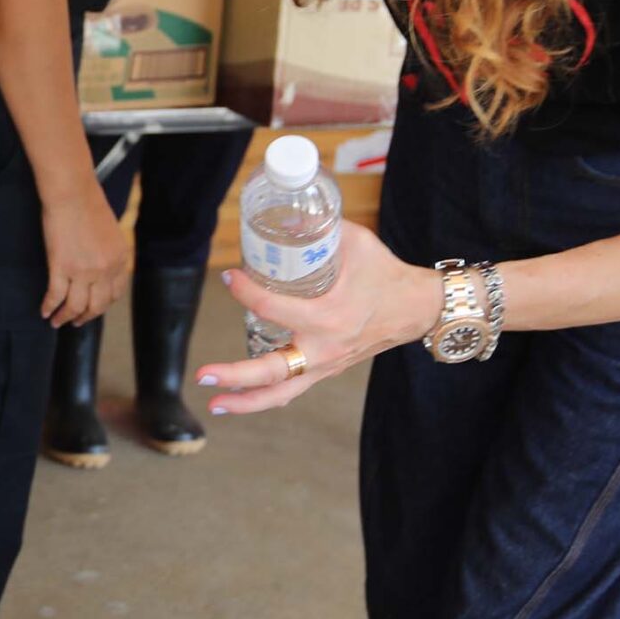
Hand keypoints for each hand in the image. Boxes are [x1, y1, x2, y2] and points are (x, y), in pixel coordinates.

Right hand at [40, 187, 127, 326]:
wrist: (72, 193)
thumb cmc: (88, 203)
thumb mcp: (110, 231)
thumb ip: (108, 252)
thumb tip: (98, 269)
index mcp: (120, 259)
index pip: (116, 293)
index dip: (103, 304)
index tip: (94, 308)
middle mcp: (106, 269)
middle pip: (97, 306)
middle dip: (85, 317)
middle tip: (76, 322)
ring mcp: (84, 271)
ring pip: (76, 307)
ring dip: (65, 317)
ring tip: (57, 321)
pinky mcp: (62, 268)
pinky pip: (56, 296)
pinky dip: (49, 306)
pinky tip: (45, 311)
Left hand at [195, 223, 439, 414]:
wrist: (416, 308)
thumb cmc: (385, 274)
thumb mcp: (355, 242)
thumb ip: (319, 230)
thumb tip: (284, 216)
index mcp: (329, 317)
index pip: (272, 308)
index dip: (244, 291)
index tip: (229, 276)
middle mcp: (325, 348)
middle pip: (273, 372)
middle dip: (235, 375)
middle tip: (203, 374)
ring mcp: (326, 365)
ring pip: (282, 393)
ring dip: (246, 402)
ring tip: (214, 402)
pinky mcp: (327, 370)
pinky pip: (293, 390)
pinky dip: (268, 397)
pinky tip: (241, 398)